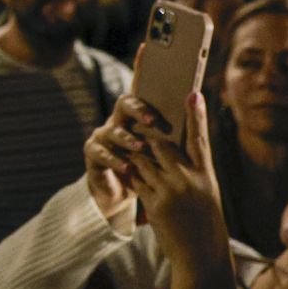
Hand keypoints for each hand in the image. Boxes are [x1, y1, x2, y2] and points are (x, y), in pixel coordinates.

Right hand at [85, 87, 167, 217]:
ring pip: (112, 130)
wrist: (122, 192)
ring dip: (127, 138)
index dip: (151, 98)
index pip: (141, 96)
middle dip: (139, 111)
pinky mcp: (93, 153)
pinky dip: (114, 159)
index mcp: (135, 116)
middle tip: (153, 121)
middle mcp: (117, 121)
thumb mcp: (161, 154)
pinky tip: (128, 167)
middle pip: (124, 104)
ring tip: (141, 147)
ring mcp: (102, 136)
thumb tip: (194, 121)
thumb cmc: (146, 169)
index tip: (162, 108)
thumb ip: (171, 138)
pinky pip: (100, 152)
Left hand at [127, 93, 234, 288]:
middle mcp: (189, 180)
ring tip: (133, 152)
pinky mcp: (155, 205)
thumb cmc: (205, 223)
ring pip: (144, 161)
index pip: (200, 139)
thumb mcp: (206, 193)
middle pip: (161, 145)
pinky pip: (136, 181)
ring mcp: (171, 192)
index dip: (197, 114)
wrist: (201, 256)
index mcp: (206, 175)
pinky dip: (132, 177)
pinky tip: (130, 177)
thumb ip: (192, 171)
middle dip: (149, 139)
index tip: (193, 92)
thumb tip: (173, 152)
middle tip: (141, 129)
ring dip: (136, 157)